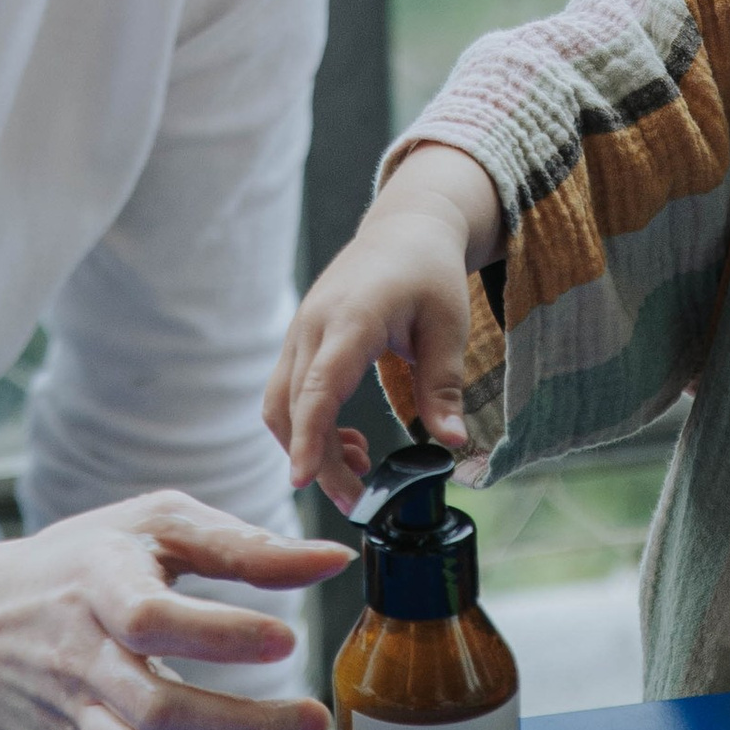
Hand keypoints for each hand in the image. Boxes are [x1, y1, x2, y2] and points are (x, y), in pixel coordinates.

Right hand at [0, 490, 348, 729]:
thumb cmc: (77, 565)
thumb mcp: (152, 525)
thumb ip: (241, 544)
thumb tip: (330, 559)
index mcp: (96, 585)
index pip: (151, 618)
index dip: (222, 635)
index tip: (286, 638)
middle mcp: (80, 659)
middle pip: (156, 711)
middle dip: (245, 727)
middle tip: (312, 720)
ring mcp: (74, 720)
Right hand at [263, 143, 501, 503]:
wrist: (406, 228)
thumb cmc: (429, 272)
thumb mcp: (448, 325)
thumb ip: (443, 386)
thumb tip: (450, 444)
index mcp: (351, 318)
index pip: (318, 386)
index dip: (309, 437)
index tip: (301, 481)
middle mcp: (313, 325)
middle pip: (291, 407)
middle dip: (316, 461)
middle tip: (357, 501)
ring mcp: (300, 332)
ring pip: (279, 404)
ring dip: (309, 446)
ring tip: (359, 469)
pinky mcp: (300, 341)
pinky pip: (287, 393)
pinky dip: (308, 426)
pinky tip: (350, 442)